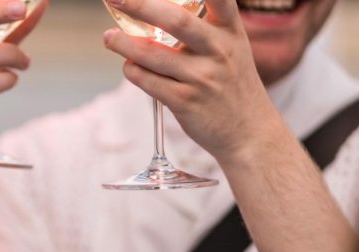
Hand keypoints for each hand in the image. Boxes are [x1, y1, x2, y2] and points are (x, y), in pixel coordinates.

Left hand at [103, 0, 283, 163]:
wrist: (249, 133)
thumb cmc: (233, 87)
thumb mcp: (233, 50)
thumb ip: (206, 30)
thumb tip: (156, 16)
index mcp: (231, 33)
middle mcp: (218, 51)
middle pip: (176, 20)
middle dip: (141, 5)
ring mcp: (201, 78)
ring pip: (152, 54)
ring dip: (124, 44)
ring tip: (109, 38)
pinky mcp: (184, 102)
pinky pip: (148, 81)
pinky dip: (133, 71)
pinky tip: (129, 66)